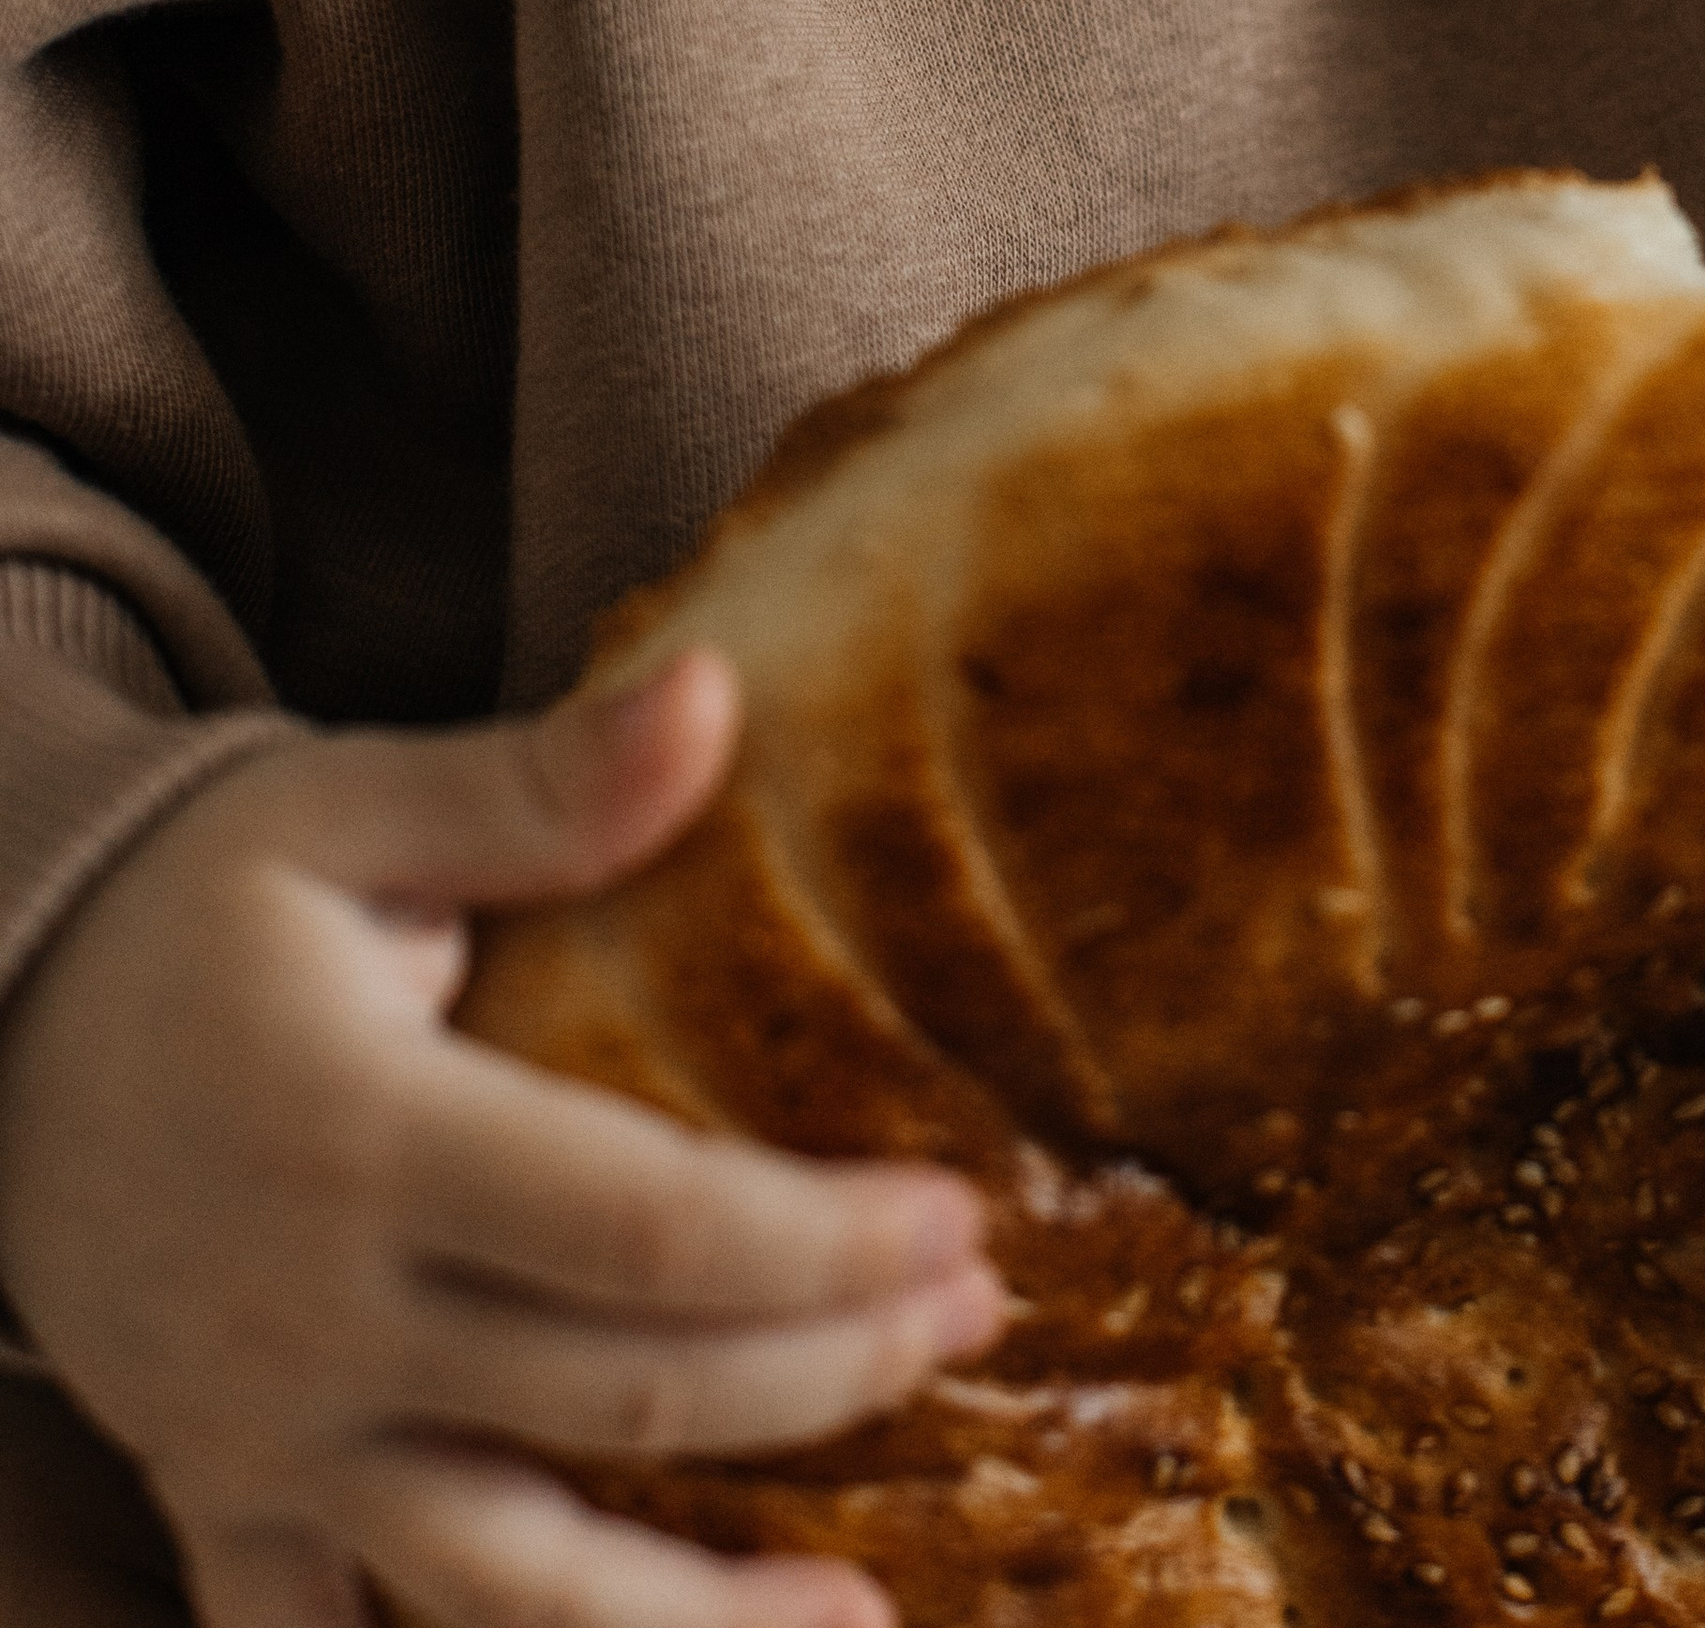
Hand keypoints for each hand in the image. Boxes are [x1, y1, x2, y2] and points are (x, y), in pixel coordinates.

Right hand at [0, 652, 1006, 1627]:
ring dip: (693, 1614)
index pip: (641, 1225)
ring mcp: (265, 1441)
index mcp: (364, 1133)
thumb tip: (718, 693)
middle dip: (826, 1372)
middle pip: (619, 1394)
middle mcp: (318, 1319)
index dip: (820, 1243)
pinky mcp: (224, 1508)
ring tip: (865, 1610)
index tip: (963, 1219)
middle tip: (977, 1314)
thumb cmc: (202, 903)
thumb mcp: (349, 808)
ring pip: (505, 1582)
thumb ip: (538, 786)